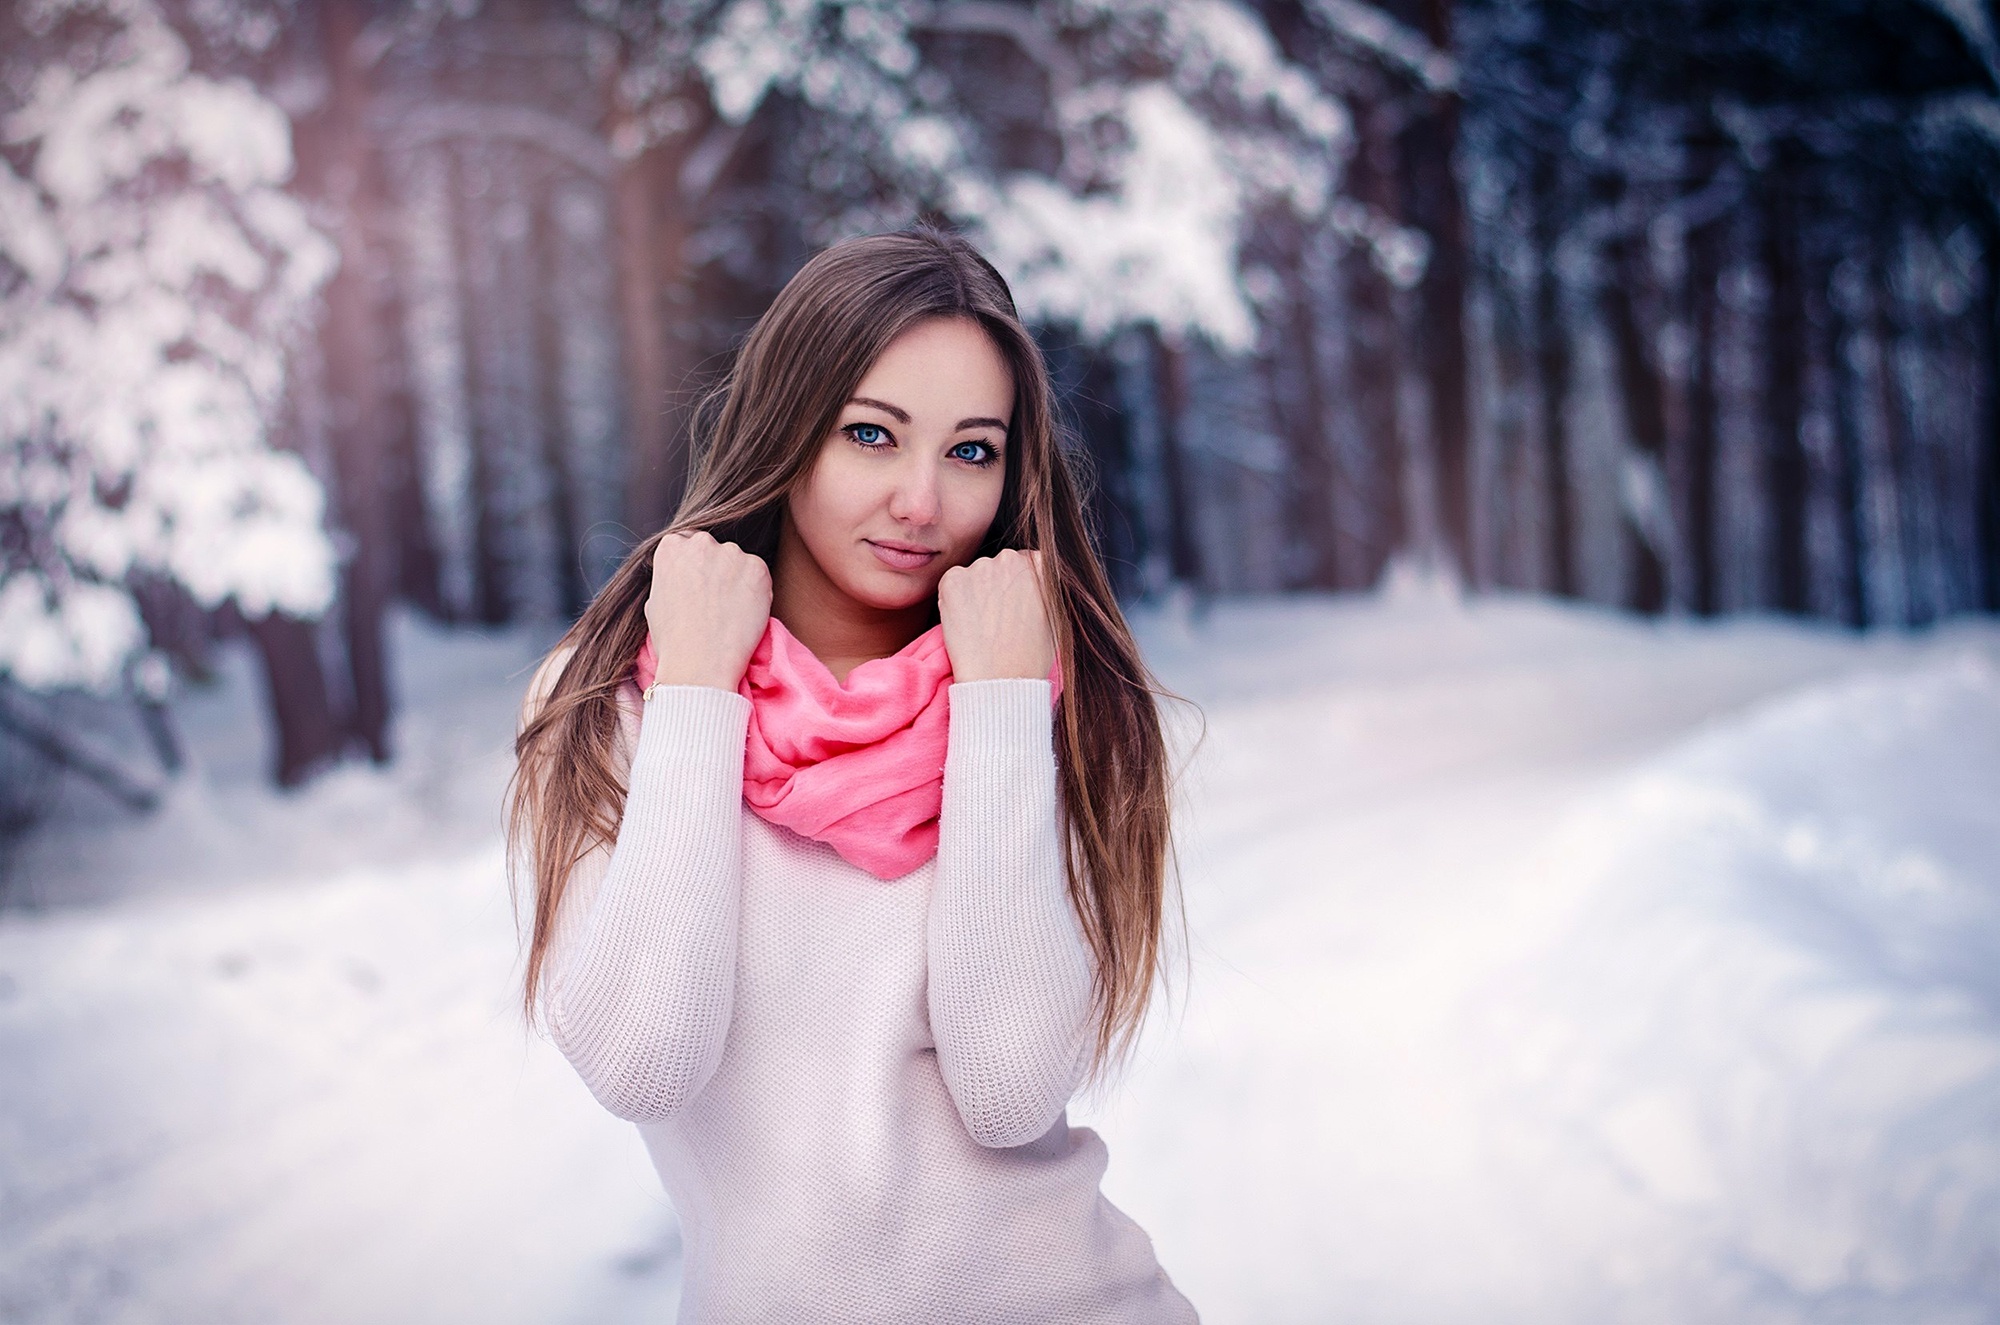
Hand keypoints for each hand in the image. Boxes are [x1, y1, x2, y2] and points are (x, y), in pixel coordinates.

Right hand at [645, 531, 772, 690]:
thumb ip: (672, 577)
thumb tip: (683, 575)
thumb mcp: (655, 600)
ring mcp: (731, 553)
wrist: (700, 663)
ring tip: (729, 613)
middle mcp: (701, 542)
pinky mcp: (758, 568)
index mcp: (671, 546)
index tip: (698, 588)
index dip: (695, 568)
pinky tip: (744, 615)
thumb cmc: (673, 640)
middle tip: (716, 603)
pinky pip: (759, 576)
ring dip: (737, 580)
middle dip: (717, 570)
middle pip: (715, 550)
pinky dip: (756, 592)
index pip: (688, 544)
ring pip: (738, 563)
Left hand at [937, 549, 1054, 682]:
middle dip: (995, 588)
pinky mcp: (952, 580)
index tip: (1013, 608)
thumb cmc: (1031, 657)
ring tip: (980, 627)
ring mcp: (980, 567)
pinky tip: (964, 624)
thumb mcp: (1054, 617)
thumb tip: (1035, 585)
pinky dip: (953, 601)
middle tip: (994, 620)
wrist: (1001, 680)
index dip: (1017, 589)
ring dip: (974, 594)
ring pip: (974, 576)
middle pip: (998, 567)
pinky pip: (951, 585)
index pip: (1025, 564)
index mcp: (1039, 564)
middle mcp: (1010, 558)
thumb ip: (1044, 591)